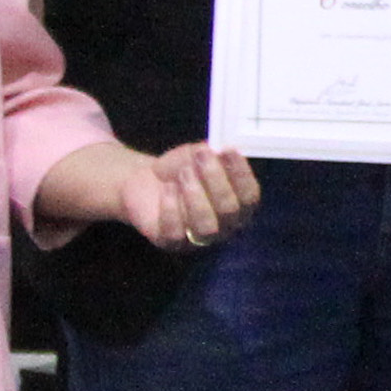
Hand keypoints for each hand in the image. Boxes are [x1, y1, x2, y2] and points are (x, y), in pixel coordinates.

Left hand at [43, 137, 261, 249]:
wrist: (139, 182)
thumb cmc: (174, 168)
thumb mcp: (196, 155)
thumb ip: (213, 156)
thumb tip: (226, 149)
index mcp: (235, 205)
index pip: (251, 199)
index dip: (241, 176)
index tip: (227, 149)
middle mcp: (220, 227)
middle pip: (229, 212)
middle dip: (213, 181)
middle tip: (197, 157)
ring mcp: (194, 237)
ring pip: (204, 225)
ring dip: (193, 193)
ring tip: (179, 171)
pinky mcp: (168, 241)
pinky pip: (173, 230)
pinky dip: (170, 208)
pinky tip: (165, 189)